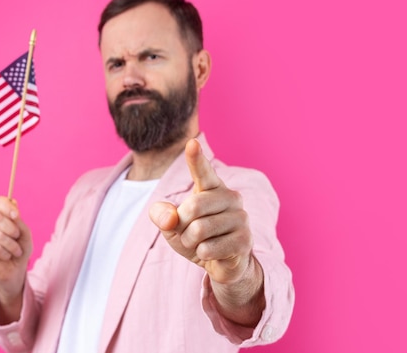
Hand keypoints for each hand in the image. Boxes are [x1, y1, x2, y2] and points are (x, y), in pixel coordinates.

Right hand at [0, 196, 32, 308]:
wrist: (16, 268)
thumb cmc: (20, 249)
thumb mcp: (25, 234)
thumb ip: (20, 222)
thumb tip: (14, 212)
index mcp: (1, 215)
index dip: (5, 206)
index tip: (16, 216)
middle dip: (12, 230)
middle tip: (18, 238)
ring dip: (11, 245)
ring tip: (15, 251)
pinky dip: (4, 254)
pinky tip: (6, 257)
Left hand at [149, 139, 252, 284]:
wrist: (221, 263)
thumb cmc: (195, 237)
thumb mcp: (171, 225)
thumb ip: (162, 215)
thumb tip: (169, 218)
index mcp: (211, 187)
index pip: (202, 171)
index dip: (196, 158)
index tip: (192, 143)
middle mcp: (230, 197)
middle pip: (193, 207)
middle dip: (181, 225)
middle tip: (187, 234)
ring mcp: (241, 217)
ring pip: (199, 230)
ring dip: (190, 242)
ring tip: (200, 243)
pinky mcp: (245, 240)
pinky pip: (208, 248)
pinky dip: (202, 254)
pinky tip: (212, 253)